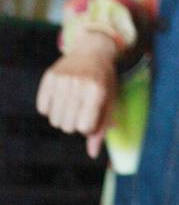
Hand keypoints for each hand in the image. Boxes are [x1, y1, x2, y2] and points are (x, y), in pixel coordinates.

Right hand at [36, 31, 118, 157]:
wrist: (93, 50)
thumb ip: (102, 127)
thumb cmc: (104, 81)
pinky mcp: (49, 76)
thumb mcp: (109, 100)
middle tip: (82, 107)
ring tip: (73, 102)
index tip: (92, 116)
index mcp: (97, 91)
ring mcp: (63, 79)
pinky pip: (42, 109)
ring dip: (63, 116)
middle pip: (68, 127)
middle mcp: (79, 84)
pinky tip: (62, 96)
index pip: (84, 128)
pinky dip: (50, 108)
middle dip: (75, 122)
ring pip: (54, 120)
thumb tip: (92, 153)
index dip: (88, 127)